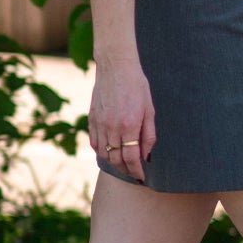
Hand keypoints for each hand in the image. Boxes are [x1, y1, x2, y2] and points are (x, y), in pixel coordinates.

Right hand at [90, 61, 156, 184]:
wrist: (116, 66)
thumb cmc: (137, 86)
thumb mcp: (149, 109)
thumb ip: (148, 134)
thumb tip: (146, 155)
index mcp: (129, 125)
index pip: (131, 158)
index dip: (136, 170)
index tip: (141, 176)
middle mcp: (112, 127)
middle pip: (116, 159)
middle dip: (125, 170)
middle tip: (133, 172)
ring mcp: (100, 123)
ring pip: (104, 153)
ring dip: (113, 163)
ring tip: (123, 164)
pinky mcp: (92, 118)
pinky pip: (94, 142)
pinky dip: (101, 151)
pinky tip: (109, 151)